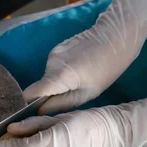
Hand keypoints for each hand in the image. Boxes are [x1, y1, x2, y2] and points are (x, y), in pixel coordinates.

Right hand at [24, 0, 146, 114]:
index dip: (30, 104)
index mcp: (57, 77)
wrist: (117, 35)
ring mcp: (52, 54)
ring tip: (80, 78)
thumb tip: (41, 111)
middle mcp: (49, 64)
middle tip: (72, 93)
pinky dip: (63, 71)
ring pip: (48, 76)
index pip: (29, 93)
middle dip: (50, 93)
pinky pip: (54, 67)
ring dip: (59, 81)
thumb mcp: (87, 93)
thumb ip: (61, 103)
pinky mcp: (57, 48)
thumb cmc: (107, 68)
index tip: (38, 110)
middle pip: (40, 85)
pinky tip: (80, 67)